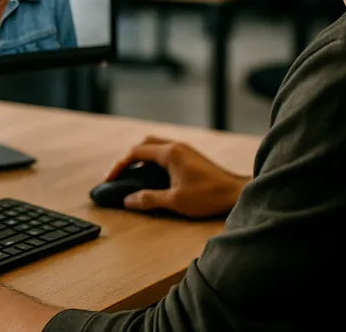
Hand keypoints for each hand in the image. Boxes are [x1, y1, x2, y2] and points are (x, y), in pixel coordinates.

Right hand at [106, 136, 248, 218]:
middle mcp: (176, 146)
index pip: (135, 153)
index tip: (109, 179)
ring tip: (133, 175)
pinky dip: (154, 160)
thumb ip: (148, 199)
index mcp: (170, 153)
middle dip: (128, 157)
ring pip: (156, 146)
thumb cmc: (208, 196)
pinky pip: (166, 151)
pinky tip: (153, 176)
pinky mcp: (191, 156)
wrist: (236, 193)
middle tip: (119, 174)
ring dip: (141, 157)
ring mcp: (185, 149)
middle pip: (144, 144)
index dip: (119, 165)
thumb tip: (127, 200)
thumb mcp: (174, 201)